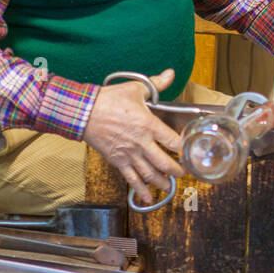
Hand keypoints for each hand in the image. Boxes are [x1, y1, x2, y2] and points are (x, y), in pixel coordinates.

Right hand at [83, 67, 182, 204]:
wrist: (83, 112)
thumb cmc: (108, 100)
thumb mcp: (135, 88)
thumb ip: (156, 84)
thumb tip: (170, 73)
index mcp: (148, 124)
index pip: (173, 142)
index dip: (185, 149)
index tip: (190, 152)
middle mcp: (141, 143)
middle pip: (165, 163)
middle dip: (177, 171)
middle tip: (183, 172)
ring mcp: (129, 154)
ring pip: (150, 174)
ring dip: (162, 183)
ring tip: (169, 186)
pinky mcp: (118, 161)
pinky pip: (132, 179)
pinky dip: (140, 190)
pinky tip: (148, 199)